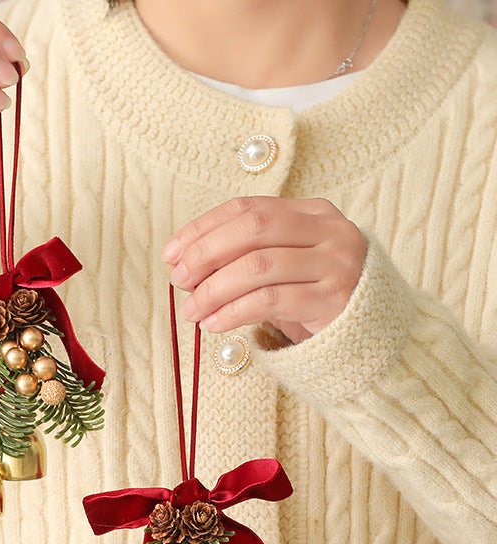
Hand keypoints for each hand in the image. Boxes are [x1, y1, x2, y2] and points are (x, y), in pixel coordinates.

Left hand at [163, 196, 366, 343]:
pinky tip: (214, 324)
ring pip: (259, 266)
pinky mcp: (334, 300)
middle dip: (206, 253)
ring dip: (214, 289)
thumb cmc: (314, 297)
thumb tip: (182, 265)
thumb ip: (243, 257)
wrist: (371, 335)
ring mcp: (336, 263)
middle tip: (179, 280)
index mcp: (313, 212)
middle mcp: (329, 230)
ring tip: (191, 310)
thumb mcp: (282, 268)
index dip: (203, 228)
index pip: (247, 208)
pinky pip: (271, 300)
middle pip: (253, 229)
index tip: (171, 253)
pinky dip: (233, 311)